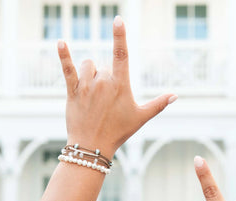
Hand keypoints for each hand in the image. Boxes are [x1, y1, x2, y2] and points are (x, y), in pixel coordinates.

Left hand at [57, 16, 176, 158]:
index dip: (120, 36)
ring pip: (89, 66)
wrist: (93, 146)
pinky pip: (67, 68)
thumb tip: (175, 95)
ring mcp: (86, 86)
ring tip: (93, 95)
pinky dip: (64, 55)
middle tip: (106, 104)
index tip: (118, 19)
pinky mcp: (72, 91)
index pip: (121, 54)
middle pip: (105, 67)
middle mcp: (103, 82)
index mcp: (120, 85)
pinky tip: (61, 42)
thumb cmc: (119, 132)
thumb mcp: (141, 118)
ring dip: (91, 74)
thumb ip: (158, 104)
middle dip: (107, 80)